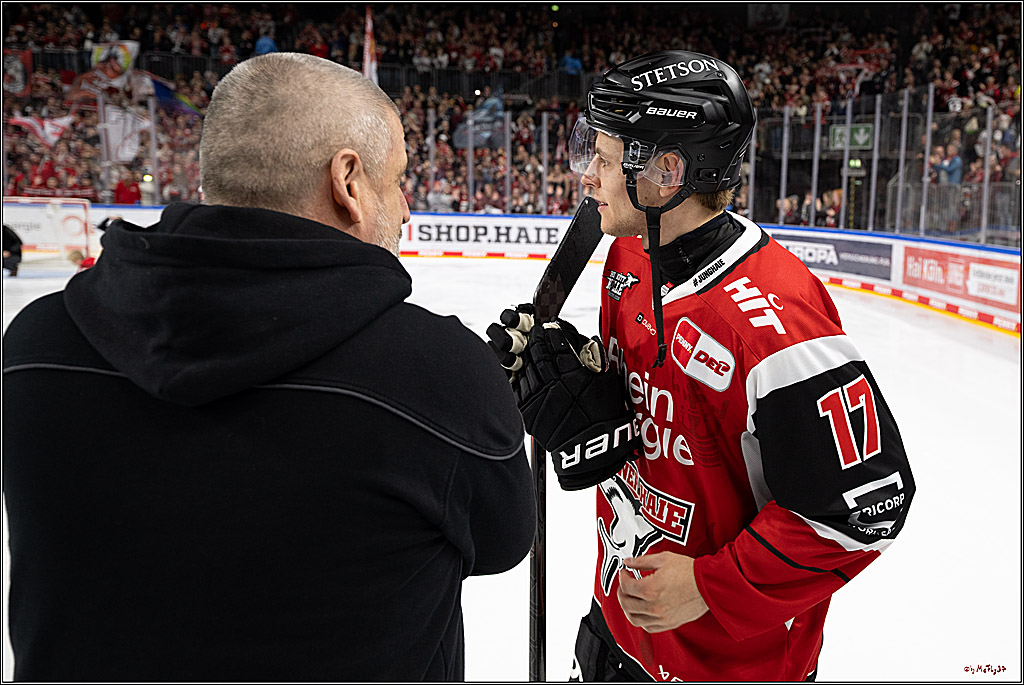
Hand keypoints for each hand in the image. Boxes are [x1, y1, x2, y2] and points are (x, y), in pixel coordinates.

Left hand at [486, 306, 638, 490]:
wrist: (591, 448)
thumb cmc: (603, 413)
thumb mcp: (605, 379)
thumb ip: (591, 355)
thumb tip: (575, 336)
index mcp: (575, 373)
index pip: (556, 342)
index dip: (550, 331)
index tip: (549, 325)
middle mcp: (554, 384)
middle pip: (537, 351)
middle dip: (534, 338)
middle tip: (534, 331)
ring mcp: (538, 398)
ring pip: (524, 366)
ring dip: (523, 353)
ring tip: (525, 346)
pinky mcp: (528, 411)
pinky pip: (517, 386)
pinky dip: (517, 375)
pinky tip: (519, 367)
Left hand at [616, 552, 708, 632]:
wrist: (709, 585)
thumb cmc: (690, 571)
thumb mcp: (663, 559)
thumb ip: (641, 561)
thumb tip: (628, 562)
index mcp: (650, 589)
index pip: (625, 586)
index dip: (622, 577)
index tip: (625, 572)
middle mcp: (654, 606)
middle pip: (626, 603)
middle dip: (622, 592)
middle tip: (625, 584)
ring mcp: (661, 617)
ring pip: (634, 619)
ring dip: (628, 608)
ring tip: (630, 599)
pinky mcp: (669, 624)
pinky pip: (648, 627)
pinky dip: (641, 620)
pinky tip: (642, 611)